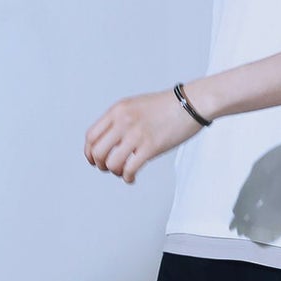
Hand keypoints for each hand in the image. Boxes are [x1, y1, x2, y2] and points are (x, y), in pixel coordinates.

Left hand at [84, 87, 205, 183]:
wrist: (191, 103)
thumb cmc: (167, 106)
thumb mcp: (136, 106)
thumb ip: (120, 120)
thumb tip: (110, 141)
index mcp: (117, 110)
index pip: (91, 136)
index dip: (89, 152)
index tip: (94, 160)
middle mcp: (123, 121)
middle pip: (97, 151)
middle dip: (100, 165)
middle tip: (109, 168)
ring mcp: (136, 134)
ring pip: (111, 163)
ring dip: (114, 172)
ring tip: (123, 172)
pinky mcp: (151, 147)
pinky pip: (130, 168)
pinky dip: (127, 177)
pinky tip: (132, 177)